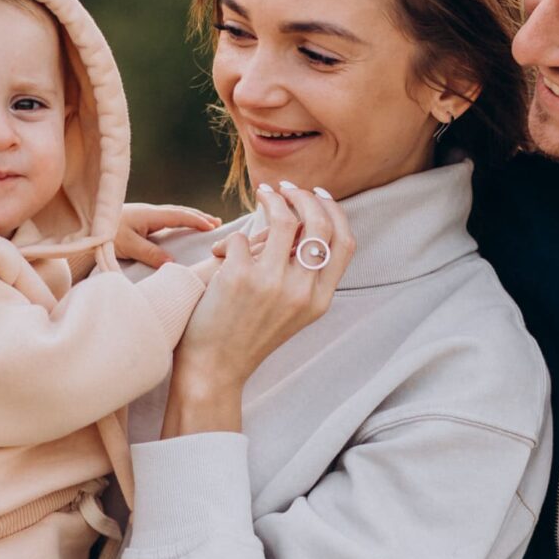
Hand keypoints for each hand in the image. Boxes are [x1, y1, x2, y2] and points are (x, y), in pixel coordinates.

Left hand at [114, 202, 221, 268]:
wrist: (83, 227)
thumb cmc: (104, 235)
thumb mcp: (127, 245)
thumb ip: (149, 253)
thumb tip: (172, 262)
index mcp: (149, 215)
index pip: (178, 215)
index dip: (196, 220)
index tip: (212, 226)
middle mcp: (149, 212)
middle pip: (179, 212)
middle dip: (198, 217)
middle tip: (216, 223)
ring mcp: (144, 215)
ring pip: (173, 214)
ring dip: (190, 217)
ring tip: (205, 223)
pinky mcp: (139, 220)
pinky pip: (166, 219)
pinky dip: (179, 221)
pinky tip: (180, 227)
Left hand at [165, 182, 354, 435]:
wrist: (214, 370)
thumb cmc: (249, 336)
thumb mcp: (291, 312)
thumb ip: (304, 275)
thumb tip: (306, 222)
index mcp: (320, 300)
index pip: (344, 242)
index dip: (334, 211)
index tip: (317, 194)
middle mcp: (301, 292)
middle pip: (318, 223)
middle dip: (304, 196)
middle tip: (286, 189)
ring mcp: (271, 284)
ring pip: (283, 220)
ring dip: (272, 199)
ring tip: (262, 194)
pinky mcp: (238, 278)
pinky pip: (240, 238)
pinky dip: (230, 240)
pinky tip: (221, 253)